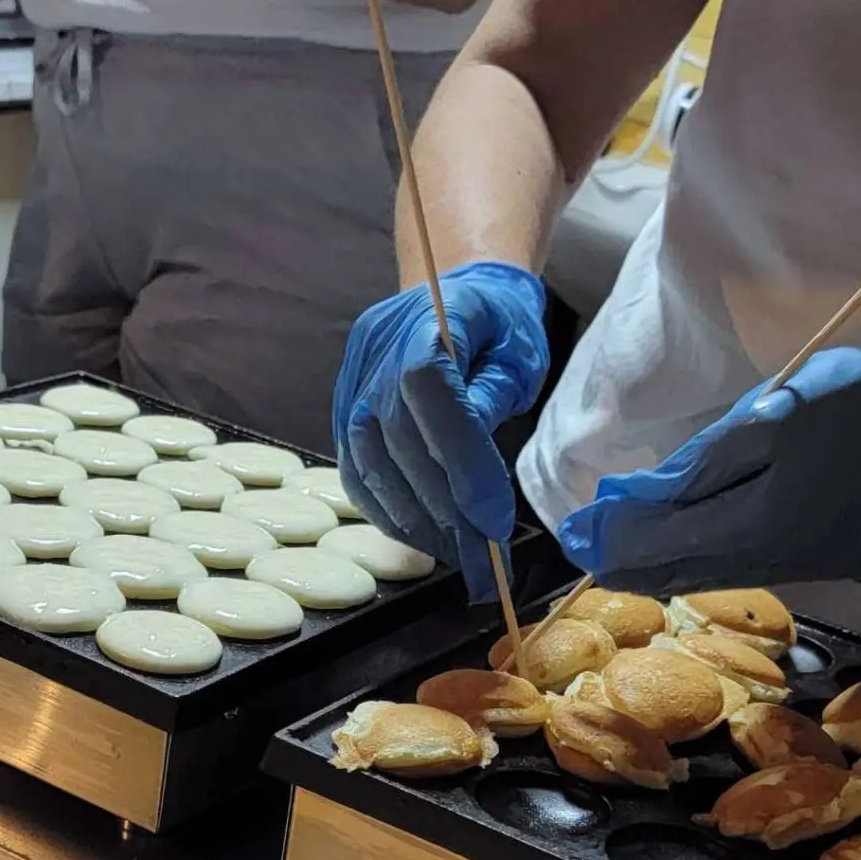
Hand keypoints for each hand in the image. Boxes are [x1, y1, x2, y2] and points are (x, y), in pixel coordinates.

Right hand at [333, 262, 548, 600]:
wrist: (453, 295)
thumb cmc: (498, 324)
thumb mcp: (519, 355)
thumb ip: (494, 402)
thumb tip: (479, 484)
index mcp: (426, 325)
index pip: (432, 400)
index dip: (462, 467)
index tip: (495, 525)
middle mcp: (375, 354)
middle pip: (399, 444)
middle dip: (445, 513)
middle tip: (483, 564)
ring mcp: (350, 381)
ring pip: (370, 465)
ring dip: (414, 520)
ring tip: (455, 555)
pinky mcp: (341, 407)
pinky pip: (355, 469)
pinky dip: (386, 509)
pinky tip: (420, 534)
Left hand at [558, 349, 860, 593]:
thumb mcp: (792, 403)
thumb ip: (721, 452)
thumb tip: (655, 487)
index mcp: (770, 516)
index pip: (677, 532)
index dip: (624, 533)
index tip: (580, 530)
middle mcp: (780, 556)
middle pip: (688, 562)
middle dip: (630, 556)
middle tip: (581, 550)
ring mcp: (802, 566)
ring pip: (714, 571)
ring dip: (660, 565)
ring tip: (612, 558)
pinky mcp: (819, 565)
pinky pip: (744, 569)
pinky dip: (701, 564)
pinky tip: (673, 558)